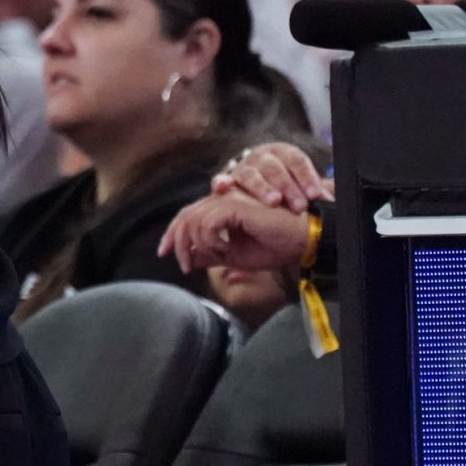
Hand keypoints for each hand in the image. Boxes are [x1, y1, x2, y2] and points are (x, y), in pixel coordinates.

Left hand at [159, 189, 311, 273]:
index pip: (187, 216)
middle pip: (185, 216)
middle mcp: (222, 200)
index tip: (163, 253)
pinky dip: (211, 240)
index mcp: (221, 209)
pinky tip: (225, 249)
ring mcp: (229, 200)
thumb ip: (211, 254)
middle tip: (182, 265)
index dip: (172, 233)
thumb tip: (188, 258)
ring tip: (216, 257)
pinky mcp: (236, 206)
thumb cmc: (274, 246)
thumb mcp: (236, 256)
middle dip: (176, 241)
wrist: (301, 242)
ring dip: (198, 245)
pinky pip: (208, 223)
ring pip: (194, 220)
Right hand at [211, 141, 327, 211]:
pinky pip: (221, 180)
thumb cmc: (286, 187)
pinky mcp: (227, 180)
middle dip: (287, 186)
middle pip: (274, 168)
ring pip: (251, 175)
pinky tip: (222, 187)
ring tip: (274, 201)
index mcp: (283, 152)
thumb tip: (335, 200)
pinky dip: (221, 182)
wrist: (258, 185)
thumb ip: (318, 191)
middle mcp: (262, 156)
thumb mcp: (303, 184)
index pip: (296, 160)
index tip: (316, 195)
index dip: (306, 177)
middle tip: (299, 206)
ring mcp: (243, 167)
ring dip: (262, 188)